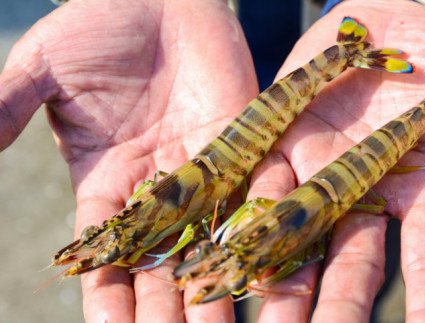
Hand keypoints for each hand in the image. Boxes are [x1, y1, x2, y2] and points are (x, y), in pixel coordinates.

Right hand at [0, 0, 256, 320]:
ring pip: (209, 243)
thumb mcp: (44, 67)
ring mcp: (204, 172)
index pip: (105, 258)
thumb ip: (8, 105)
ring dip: (215, 289)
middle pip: (160, 265)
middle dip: (167, 313)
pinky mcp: (242, 148)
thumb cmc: (99, 24)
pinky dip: (255, 234)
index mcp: (107, 183)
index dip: (107, 299)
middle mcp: (158, 189)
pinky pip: (251, 199)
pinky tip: (263, 272)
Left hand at [245, 0, 424, 321]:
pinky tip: (224, 251)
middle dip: (339, 308)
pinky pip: (258, 185)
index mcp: (415, 192)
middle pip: (350, 264)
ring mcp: (316, 173)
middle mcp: (362, 194)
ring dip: (282, 281)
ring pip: (297, 238)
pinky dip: (242, 216)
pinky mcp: (279, 146)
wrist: (381, 23)